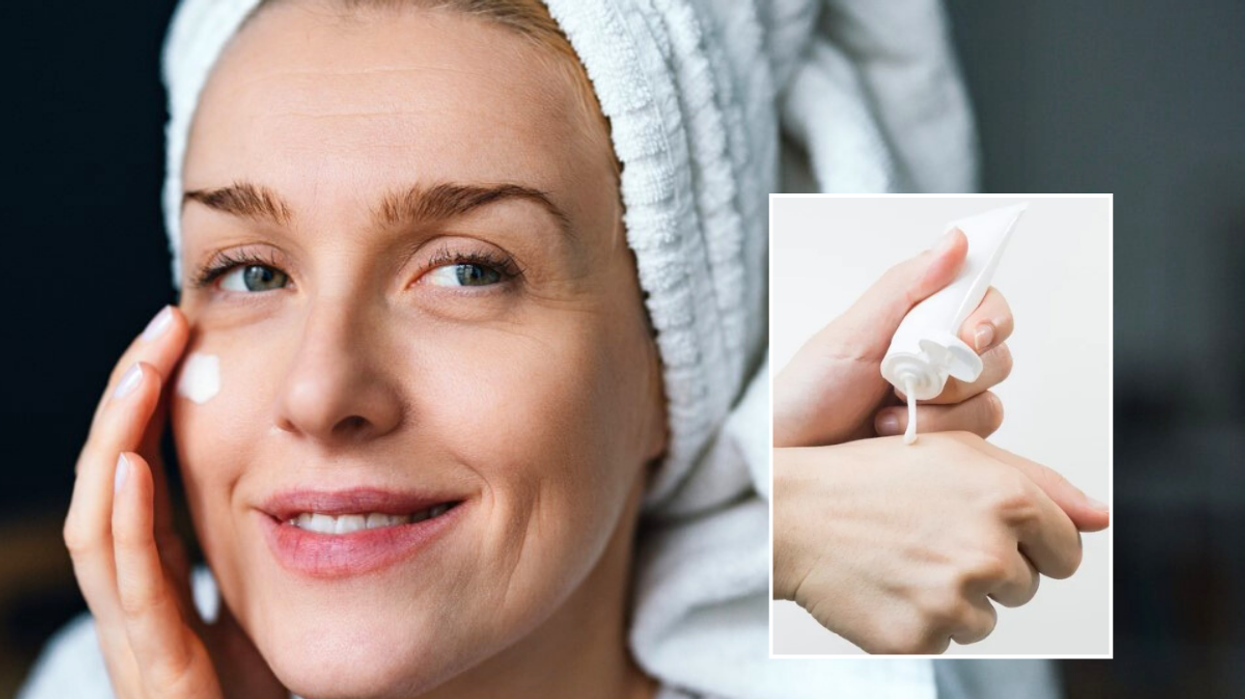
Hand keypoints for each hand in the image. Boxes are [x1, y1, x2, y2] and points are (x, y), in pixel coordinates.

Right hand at [63, 306, 284, 698]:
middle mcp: (142, 611)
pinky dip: (126, 525)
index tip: (180, 337)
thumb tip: (320, 464)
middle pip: (110, 488)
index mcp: (169, 588)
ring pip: (101, 530)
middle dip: (128, 404)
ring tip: (144, 370)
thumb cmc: (290, 691)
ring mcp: (142, 647)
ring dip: (117, 441)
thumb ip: (277, 546)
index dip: (146, 409)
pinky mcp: (161, 682)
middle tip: (163, 328)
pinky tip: (133, 466)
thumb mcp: (282, 603)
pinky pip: (134, 594)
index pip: (139, 481)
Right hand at [772, 432, 1109, 653]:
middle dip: (988, 569)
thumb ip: (1041, 484)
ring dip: (954, 598)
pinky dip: (919, 620)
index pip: (1066, 551)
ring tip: (904, 560)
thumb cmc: (872, 476)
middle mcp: (990, 551)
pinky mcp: (922, 637)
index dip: (1030, 544)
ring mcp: (955, 599)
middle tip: (930, 539)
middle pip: (1025, 587)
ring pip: (986, 619)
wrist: (795, 513)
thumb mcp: (957, 454)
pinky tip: (888, 584)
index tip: (989, 534)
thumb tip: (1101, 518)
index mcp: (1009, 500)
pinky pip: (944, 641)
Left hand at [773, 228, 1014, 446]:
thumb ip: (905, 287)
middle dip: (958, 372)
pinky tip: (895, 434)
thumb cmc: (811, 391)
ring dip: (943, 410)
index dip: (989, 319)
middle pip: (995, 354)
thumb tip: (955, 240)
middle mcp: (938, 357)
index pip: (984, 304)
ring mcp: (944, 402)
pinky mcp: (944, 441)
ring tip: (887, 412)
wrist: (791, 452)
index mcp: (919, 320)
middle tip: (909, 381)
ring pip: (988, 401)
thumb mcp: (853, 333)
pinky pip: (975, 438)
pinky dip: (938, 435)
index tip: (970, 337)